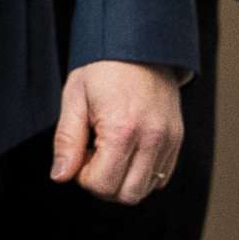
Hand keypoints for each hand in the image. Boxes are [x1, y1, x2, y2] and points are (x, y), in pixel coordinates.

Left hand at [51, 60, 183, 204]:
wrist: (140, 44)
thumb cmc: (103, 68)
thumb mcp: (75, 97)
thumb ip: (67, 141)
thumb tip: (60, 176)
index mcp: (122, 128)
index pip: (103, 185)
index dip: (84, 177)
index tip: (81, 153)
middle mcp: (151, 138)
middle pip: (127, 195)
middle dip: (104, 184)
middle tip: (95, 154)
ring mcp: (169, 140)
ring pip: (146, 190)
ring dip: (124, 180)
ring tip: (112, 149)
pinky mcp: (178, 139)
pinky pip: (161, 177)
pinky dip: (142, 173)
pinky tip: (128, 149)